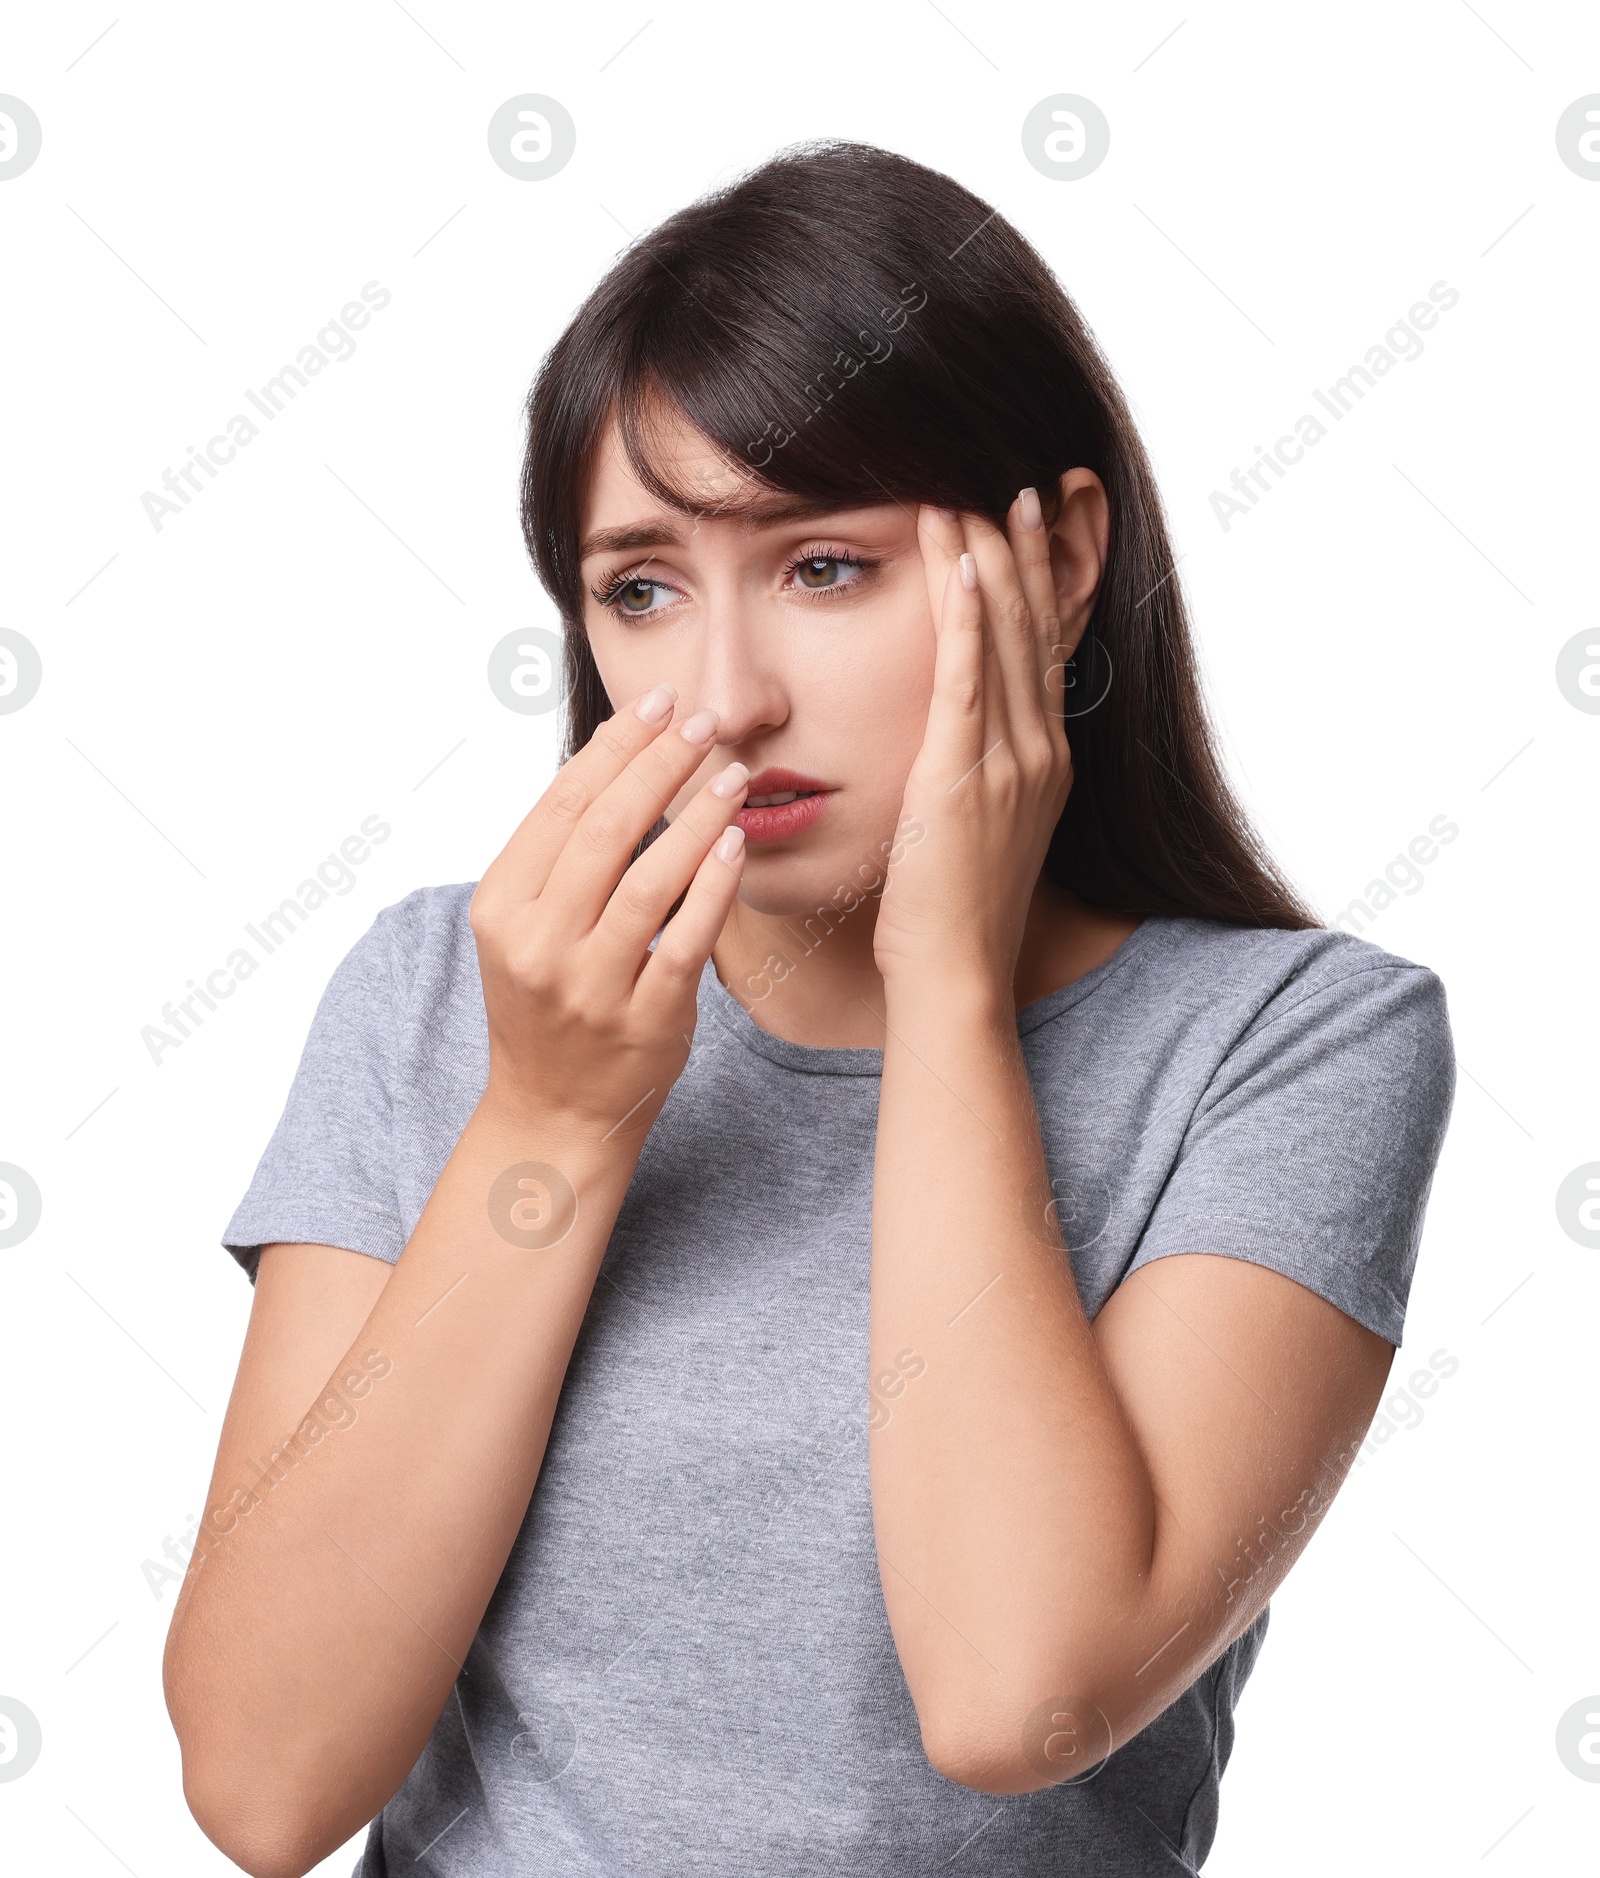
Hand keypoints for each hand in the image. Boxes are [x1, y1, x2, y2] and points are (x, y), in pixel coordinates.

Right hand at [469, 685, 748, 1140]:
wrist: (553, 1110)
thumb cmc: (549, 1003)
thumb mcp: (526, 925)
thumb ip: (563, 855)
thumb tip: (625, 755)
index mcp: (501, 907)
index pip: (562, 805)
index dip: (616, 746)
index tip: (659, 704)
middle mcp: (536, 944)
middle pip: (604, 830)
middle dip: (660, 765)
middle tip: (705, 722)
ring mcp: (589, 987)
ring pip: (646, 881)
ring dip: (695, 817)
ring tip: (733, 775)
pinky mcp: (642, 1021)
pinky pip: (685, 941)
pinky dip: (713, 887)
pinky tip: (735, 844)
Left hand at [871, 489, 1084, 994]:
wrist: (954, 974)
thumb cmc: (949, 915)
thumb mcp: (974, 832)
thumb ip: (974, 776)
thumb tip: (954, 744)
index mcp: (1045, 762)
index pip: (1043, 651)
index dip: (1040, 583)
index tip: (1032, 524)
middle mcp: (1040, 752)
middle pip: (1032, 629)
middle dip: (1024, 552)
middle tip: (1018, 483)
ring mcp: (1010, 762)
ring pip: (1002, 637)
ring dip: (988, 559)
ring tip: (976, 492)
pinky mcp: (964, 776)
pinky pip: (966, 675)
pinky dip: (963, 612)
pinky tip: (955, 557)